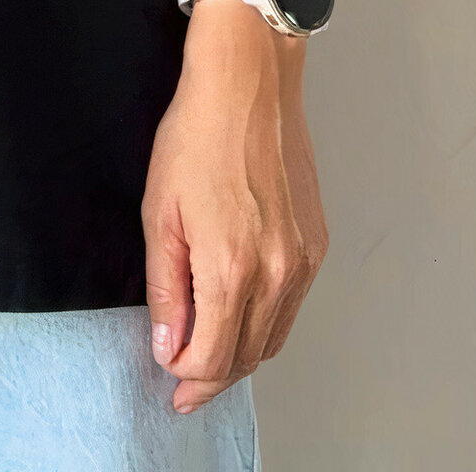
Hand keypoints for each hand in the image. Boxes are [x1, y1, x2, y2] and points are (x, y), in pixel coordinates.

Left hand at [141, 0, 327, 414]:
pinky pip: (291, 307)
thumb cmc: (195, 140)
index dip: (185, 375)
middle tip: (184, 386)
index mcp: (232, 270)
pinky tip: (240, 317)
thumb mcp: (159, 214)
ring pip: (274, 338)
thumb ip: (166, 289)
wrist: (246, 88)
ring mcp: (303, 261)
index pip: (213, 358)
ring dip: (241, 356)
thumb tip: (169, 345)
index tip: (167, 377)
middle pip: (247, 357)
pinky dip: (265, 324)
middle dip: (212, 377)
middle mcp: (277, 275)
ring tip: (208, 358)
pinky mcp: (316, 245)